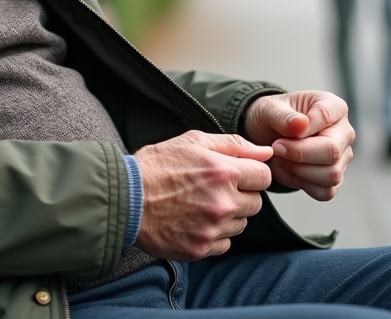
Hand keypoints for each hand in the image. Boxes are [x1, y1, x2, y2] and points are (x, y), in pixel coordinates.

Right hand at [133, 131, 272, 260]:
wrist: (124, 198)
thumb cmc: (156, 166)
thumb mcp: (192, 141)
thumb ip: (234, 144)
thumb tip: (266, 151)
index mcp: (223, 172)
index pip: (264, 177)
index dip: (251, 173)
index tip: (235, 174)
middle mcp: (222, 202)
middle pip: (256, 203)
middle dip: (240, 195)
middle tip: (212, 189)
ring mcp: (212, 228)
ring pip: (241, 224)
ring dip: (228, 215)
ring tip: (200, 204)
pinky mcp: (200, 248)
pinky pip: (225, 243)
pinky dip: (214, 234)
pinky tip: (194, 221)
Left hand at [243, 92, 353, 201]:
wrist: (266, 136)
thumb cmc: (271, 117)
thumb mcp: (268, 109)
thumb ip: (282, 116)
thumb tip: (302, 124)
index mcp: (334, 106)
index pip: (326, 116)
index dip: (302, 129)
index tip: (283, 133)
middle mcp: (344, 132)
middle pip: (332, 151)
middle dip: (298, 154)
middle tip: (276, 148)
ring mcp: (342, 157)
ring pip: (331, 175)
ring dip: (298, 170)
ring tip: (280, 158)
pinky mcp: (335, 178)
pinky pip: (325, 191)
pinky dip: (301, 184)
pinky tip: (287, 170)